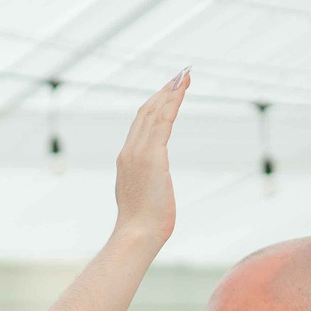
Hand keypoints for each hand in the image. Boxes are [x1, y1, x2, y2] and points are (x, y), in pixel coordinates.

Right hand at [112, 70, 190, 249]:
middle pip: (146, 113)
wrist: (136, 235)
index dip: (154, 105)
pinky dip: (172, 102)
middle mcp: (129, 151)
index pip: (140, 125)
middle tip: (179, 75)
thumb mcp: (143, 199)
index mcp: (126, 161)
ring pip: (155, 112)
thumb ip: (147, 186)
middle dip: (163, 92)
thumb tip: (154, 188)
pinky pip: (163, 121)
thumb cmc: (142, 227)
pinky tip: (182, 89)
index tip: (166, 92)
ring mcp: (139, 152)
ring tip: (184, 75)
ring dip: (170, 91)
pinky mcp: (152, 156)